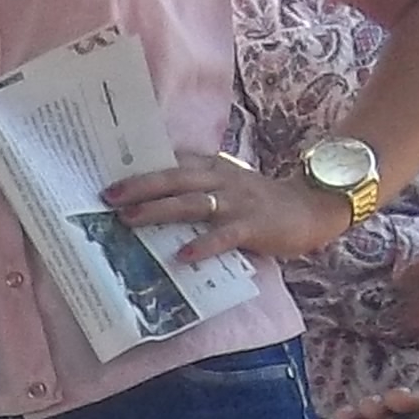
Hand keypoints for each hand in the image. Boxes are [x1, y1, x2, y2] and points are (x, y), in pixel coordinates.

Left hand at [99, 149, 351, 269]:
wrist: (311, 208)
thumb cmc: (259, 202)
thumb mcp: (225, 186)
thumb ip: (193, 188)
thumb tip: (146, 200)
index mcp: (213, 168)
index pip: (172, 163)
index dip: (140, 167)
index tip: (107, 173)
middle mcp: (221, 180)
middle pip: (175, 178)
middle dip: (139, 186)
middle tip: (107, 196)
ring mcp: (237, 202)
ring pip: (192, 203)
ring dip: (159, 210)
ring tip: (129, 219)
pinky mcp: (253, 226)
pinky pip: (224, 236)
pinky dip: (203, 245)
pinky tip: (182, 256)